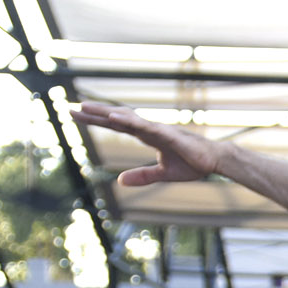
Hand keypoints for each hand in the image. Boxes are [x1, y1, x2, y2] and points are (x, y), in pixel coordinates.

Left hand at [75, 102, 223, 188]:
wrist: (215, 161)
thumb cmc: (192, 164)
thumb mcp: (163, 174)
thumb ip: (142, 176)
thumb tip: (119, 180)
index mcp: (147, 136)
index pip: (117, 125)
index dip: (97, 120)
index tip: (78, 114)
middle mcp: (149, 129)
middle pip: (117, 118)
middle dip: (95, 113)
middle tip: (72, 107)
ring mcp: (158, 129)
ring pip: (127, 118)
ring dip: (106, 112)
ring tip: (87, 108)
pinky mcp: (168, 134)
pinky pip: (144, 126)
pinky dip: (129, 121)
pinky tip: (114, 117)